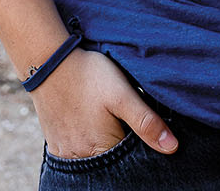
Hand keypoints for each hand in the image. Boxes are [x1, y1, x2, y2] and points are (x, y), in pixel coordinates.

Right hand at [31, 46, 177, 159]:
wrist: (47, 59)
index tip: (134, 123)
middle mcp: (83, 158)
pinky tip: (86, 124)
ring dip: (101, 145)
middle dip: (119, 146)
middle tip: (117, 118)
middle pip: (110, 161)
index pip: (129, 161)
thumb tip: (172, 148)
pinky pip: (75, 153)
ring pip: (92, 159)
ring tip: (101, 119)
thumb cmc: (87, 74)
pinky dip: (84, 144)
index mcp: (103, 150)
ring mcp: (66, 153)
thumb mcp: (122, 93)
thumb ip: (146, 121)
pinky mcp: (55, 144)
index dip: (137, 144)